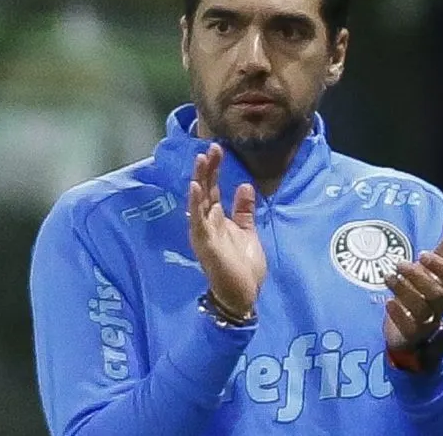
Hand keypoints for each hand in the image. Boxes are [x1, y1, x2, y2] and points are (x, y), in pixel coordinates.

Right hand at [187, 143, 267, 315]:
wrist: (243, 295)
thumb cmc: (243, 266)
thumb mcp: (247, 232)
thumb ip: (244, 210)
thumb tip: (244, 185)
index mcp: (217, 219)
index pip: (213, 189)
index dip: (214, 169)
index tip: (218, 149)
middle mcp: (207, 223)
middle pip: (205, 191)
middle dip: (207, 169)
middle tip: (210, 147)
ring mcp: (204, 233)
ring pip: (198, 202)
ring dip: (199, 180)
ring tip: (201, 160)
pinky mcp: (205, 244)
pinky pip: (198, 221)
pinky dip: (195, 204)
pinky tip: (195, 187)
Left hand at [383, 211, 442, 350]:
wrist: (413, 330)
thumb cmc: (424, 292)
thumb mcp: (435, 267)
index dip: (439, 266)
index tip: (422, 253)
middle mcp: (440, 305)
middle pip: (436, 293)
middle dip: (417, 277)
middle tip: (398, 263)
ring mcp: (427, 322)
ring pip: (422, 309)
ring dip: (404, 291)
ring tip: (387, 276)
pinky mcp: (411, 335)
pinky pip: (409, 328)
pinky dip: (399, 314)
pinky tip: (388, 302)